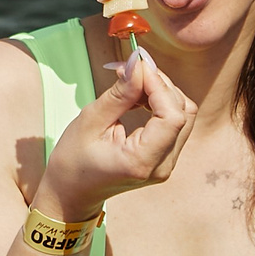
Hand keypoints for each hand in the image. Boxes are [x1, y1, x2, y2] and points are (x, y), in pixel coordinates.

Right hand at [37, 50, 192, 222]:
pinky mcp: (165, 158)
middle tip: (131, 68)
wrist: (72, 193)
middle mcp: (162, 166)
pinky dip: (160, 103)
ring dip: (161, 91)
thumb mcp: (90, 121)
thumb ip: (120, 93)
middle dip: (160, 84)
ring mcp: (166, 164)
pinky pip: (174, 123)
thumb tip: (139, 63)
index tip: (138, 65)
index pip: (172, 116)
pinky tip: (138, 96)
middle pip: (182, 112)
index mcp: (142, 162)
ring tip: (132, 81)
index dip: (160, 85)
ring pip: (183, 115)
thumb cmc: (73, 161)